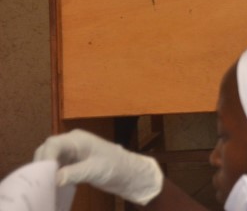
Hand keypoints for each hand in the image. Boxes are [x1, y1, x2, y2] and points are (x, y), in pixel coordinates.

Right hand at [34, 130, 163, 204]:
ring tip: (41, 187)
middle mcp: (71, 143)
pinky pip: (55, 166)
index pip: (53, 144)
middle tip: (37, 184)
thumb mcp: (95, 170)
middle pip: (48, 150)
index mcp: (77, 139)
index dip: (44, 158)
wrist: (128, 173)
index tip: (39, 175)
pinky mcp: (71, 162)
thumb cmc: (115, 166)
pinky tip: (49, 186)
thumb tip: (54, 179)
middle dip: (40, 165)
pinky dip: (50, 175)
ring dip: (44, 171)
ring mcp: (70, 152)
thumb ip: (74, 173)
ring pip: (49, 159)